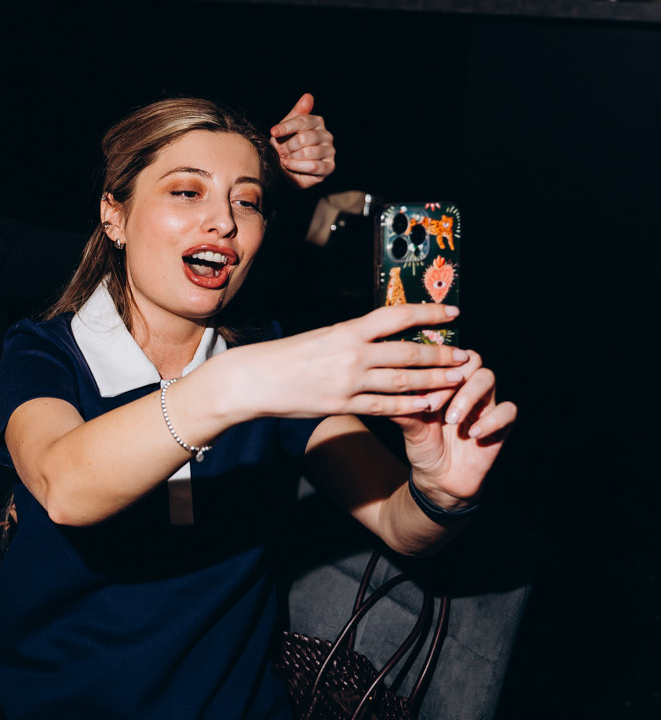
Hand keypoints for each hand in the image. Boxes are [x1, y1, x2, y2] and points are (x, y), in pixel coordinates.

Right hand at [222, 304, 469, 421]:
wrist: (253, 380)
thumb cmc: (285, 356)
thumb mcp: (321, 337)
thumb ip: (352, 338)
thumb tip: (382, 335)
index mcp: (347, 331)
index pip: (397, 316)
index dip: (429, 313)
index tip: (453, 312)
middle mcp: (352, 354)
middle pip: (409, 352)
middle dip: (442, 354)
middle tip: (465, 355)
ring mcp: (349, 382)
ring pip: (404, 381)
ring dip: (435, 380)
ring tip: (457, 380)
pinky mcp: (343, 405)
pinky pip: (386, 407)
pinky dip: (411, 407)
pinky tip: (429, 405)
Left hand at [269, 93, 335, 189]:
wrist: (287, 169)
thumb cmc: (287, 145)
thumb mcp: (287, 128)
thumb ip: (296, 113)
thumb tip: (308, 96)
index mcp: (317, 122)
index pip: (302, 121)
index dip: (286, 127)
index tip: (273, 132)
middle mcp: (326, 135)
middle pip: (304, 138)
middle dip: (287, 146)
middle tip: (280, 151)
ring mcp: (330, 151)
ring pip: (308, 152)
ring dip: (291, 157)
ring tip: (285, 158)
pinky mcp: (329, 167)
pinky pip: (313, 166)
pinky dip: (297, 166)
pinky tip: (288, 165)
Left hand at [392, 349, 515, 507]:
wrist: (439, 478)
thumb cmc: (423, 446)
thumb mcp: (410, 427)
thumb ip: (403, 408)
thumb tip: (386, 389)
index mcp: (443, 382)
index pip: (446, 356)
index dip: (434, 367)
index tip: (418, 390)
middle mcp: (465, 387)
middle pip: (471, 359)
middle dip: (451, 378)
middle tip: (433, 405)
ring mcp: (484, 404)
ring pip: (488, 377)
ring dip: (468, 395)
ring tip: (452, 419)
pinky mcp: (500, 425)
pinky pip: (507, 410)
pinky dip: (490, 420)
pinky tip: (472, 434)